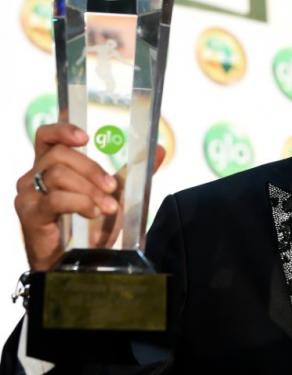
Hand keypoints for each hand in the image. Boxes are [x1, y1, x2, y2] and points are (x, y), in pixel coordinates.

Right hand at [14, 123, 165, 271]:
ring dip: (90, 189)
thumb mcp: (114, 192)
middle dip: (92, 169)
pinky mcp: (30, 214)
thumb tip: (161, 149)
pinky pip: (55, 199)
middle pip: (59, 155)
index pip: (46, 136)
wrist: (80, 262)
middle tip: (112, 187)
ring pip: (58, 175)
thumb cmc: (90, 225)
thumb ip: (134, 170)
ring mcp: (28, 195)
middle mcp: (34, 177)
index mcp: (50, 166)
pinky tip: (93, 213)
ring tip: (107, 207)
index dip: (62, 130)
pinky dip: (80, 203)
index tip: (86, 138)